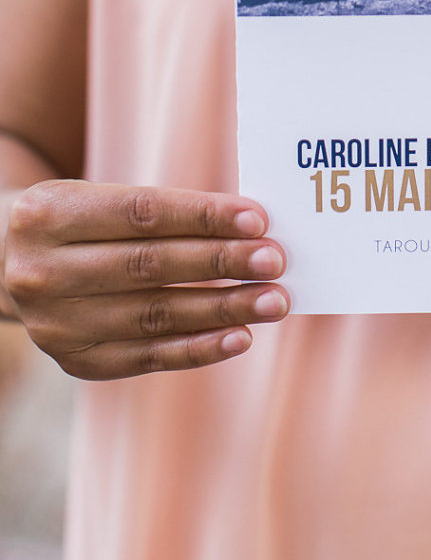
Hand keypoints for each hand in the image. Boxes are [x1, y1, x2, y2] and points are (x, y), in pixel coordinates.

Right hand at [2, 180, 288, 379]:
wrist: (8, 266)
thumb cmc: (79, 222)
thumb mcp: (96, 198)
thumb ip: (161, 211)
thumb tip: (248, 228)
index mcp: (48, 215)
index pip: (141, 213)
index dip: (202, 217)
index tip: (257, 219)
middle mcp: (43, 272)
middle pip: (150, 266)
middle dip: (220, 263)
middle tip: (274, 260)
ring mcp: (56, 324)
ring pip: (155, 314)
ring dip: (222, 308)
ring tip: (272, 299)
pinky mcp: (76, 362)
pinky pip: (148, 356)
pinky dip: (199, 348)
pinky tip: (241, 336)